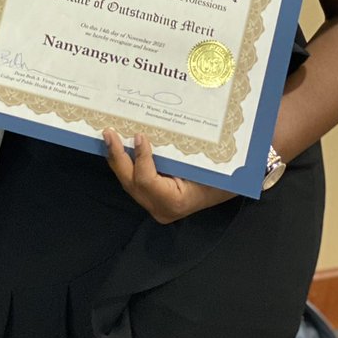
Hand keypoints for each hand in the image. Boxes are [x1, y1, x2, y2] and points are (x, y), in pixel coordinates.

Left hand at [103, 131, 234, 223]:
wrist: (228, 189)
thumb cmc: (222, 176)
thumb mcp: (206, 165)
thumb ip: (185, 153)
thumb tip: (161, 129)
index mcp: (175, 202)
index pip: (147, 181)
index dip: (141, 158)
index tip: (140, 135)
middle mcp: (161, 208)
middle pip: (131, 182)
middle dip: (117, 157)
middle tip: (109, 132)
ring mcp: (155, 205)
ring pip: (128, 182)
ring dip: (117, 158)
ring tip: (109, 136)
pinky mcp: (152, 199)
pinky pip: (134, 180)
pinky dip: (126, 163)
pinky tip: (119, 146)